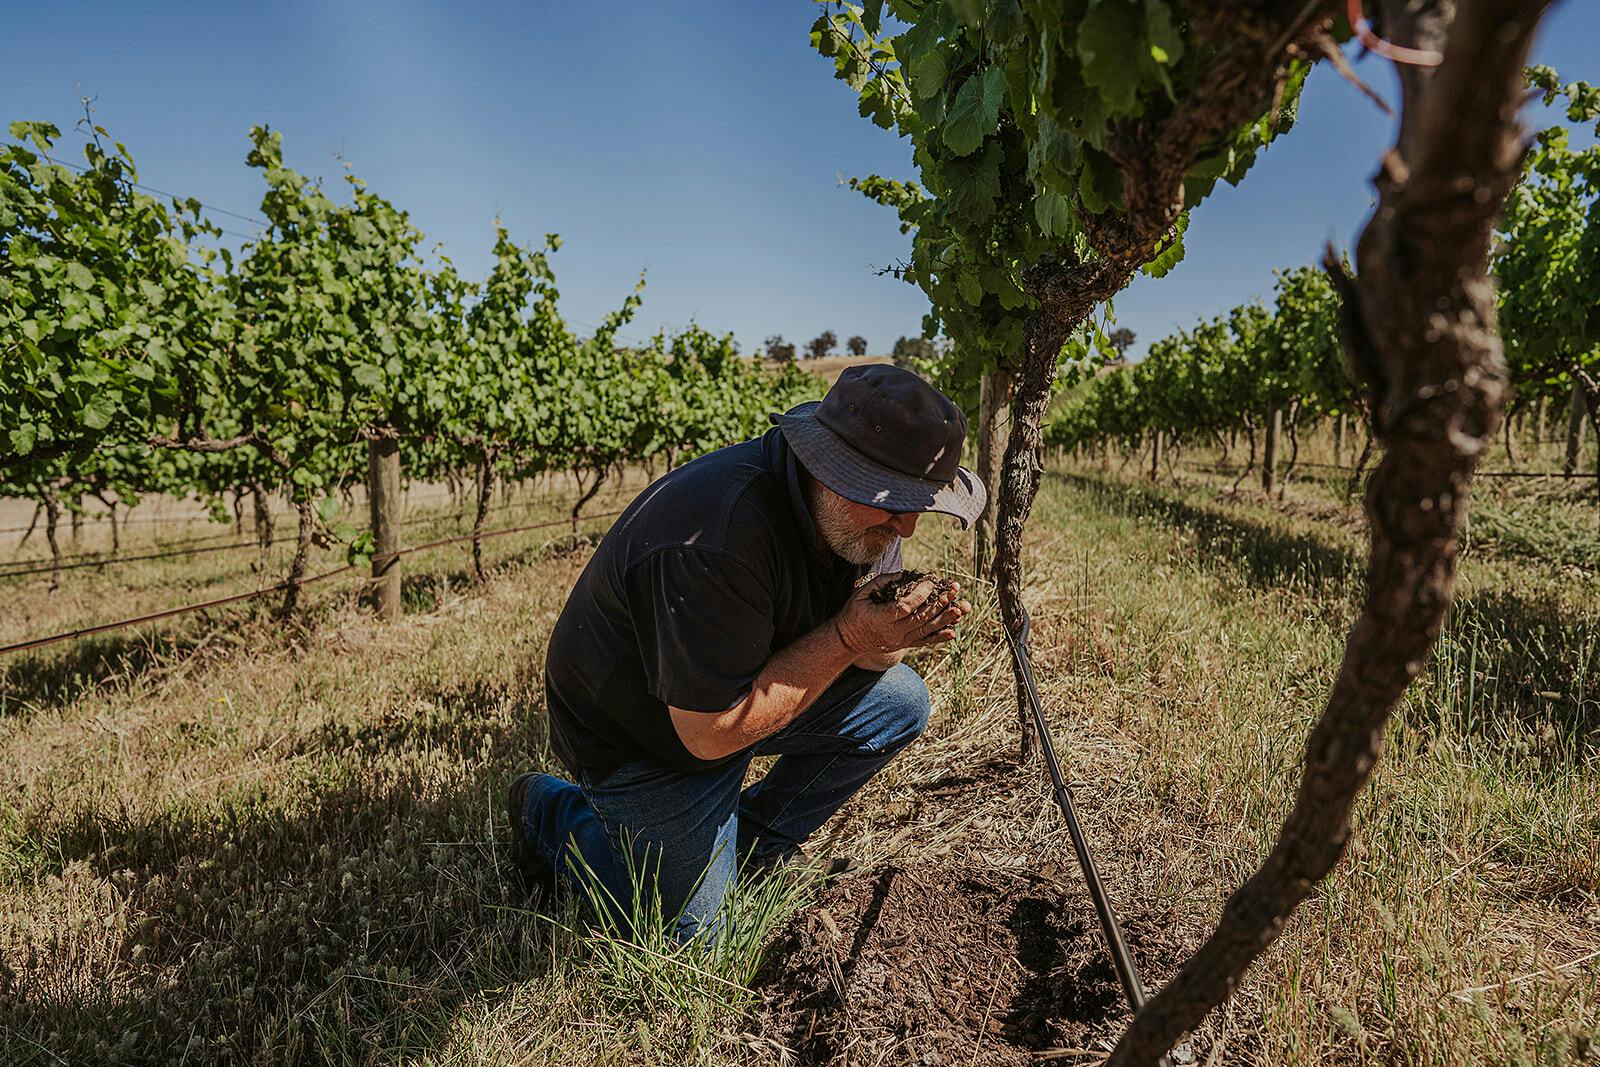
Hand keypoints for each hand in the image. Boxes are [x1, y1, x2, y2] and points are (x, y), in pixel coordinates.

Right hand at [833, 572, 970, 655]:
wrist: (848, 641)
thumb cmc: (853, 612)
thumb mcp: (861, 593)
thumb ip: (882, 582)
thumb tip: (904, 574)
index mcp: (882, 618)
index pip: (906, 606)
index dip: (921, 595)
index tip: (931, 583)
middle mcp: (893, 632)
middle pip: (921, 618)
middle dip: (940, 604)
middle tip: (954, 591)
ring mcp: (900, 641)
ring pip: (927, 630)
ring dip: (946, 619)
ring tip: (962, 609)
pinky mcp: (904, 645)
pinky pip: (924, 642)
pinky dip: (939, 637)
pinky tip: (954, 631)